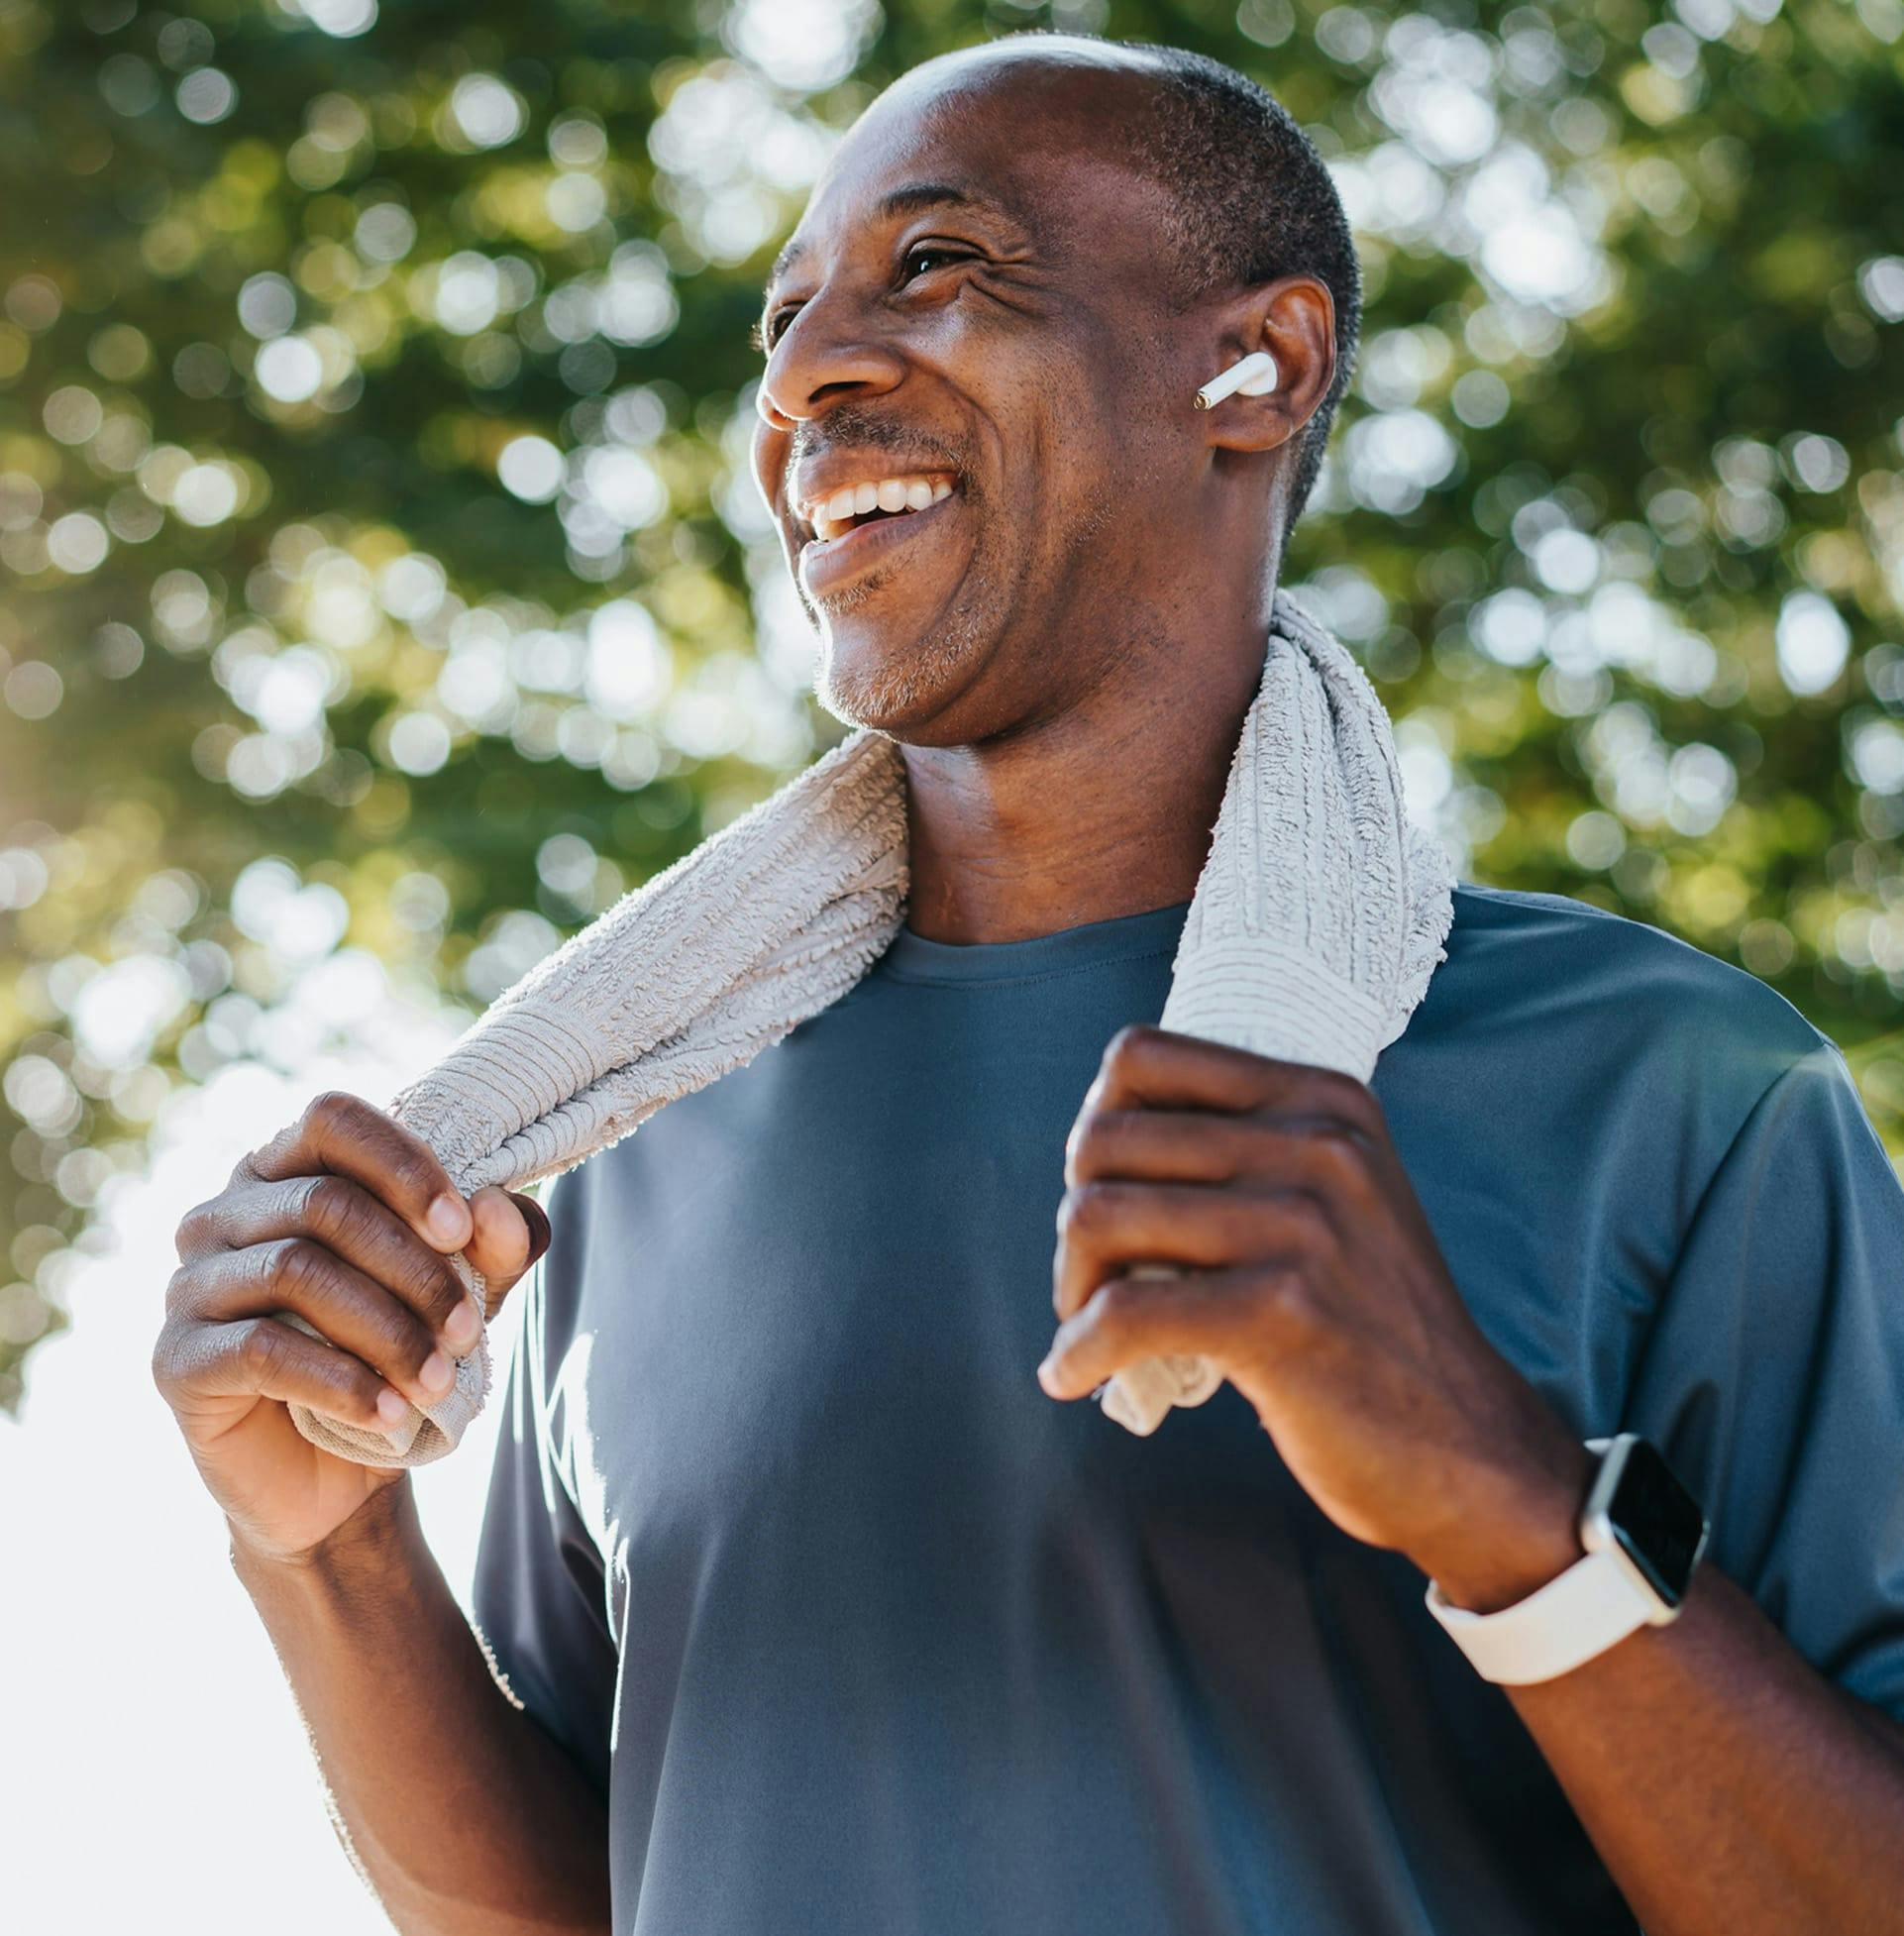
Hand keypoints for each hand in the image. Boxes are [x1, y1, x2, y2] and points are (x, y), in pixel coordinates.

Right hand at [153, 1091, 550, 1567]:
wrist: (335, 1474)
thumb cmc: (396, 1352)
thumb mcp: (465, 1291)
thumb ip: (493, 1244)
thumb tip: (494, 1207)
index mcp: (286, 1171)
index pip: (332, 1121)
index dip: (402, 1166)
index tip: (460, 1230)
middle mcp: (223, 1214)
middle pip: (325, 1204)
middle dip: (413, 1270)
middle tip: (465, 1330)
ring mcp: (191, 1284)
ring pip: (295, 1271)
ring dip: (386, 1329)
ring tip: (439, 1379)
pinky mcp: (177, 1359)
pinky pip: (262, 1351)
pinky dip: (342, 1381)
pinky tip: (391, 1412)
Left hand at [1041, 1026, 1591, 1608]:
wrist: (1467, 1445)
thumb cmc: (1369, 1326)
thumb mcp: (1335, 1199)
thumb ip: (1246, 1152)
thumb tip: (1096, 1138)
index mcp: (1322, 1099)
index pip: (1143, 1057)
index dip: (1096, 1124)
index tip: (1104, 1191)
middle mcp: (1318, 1145)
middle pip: (1106, 1138)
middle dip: (1075, 1219)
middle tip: (1091, 1281)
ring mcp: (1303, 1226)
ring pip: (1100, 1215)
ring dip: (1072, 1284)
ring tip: (1086, 1327)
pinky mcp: (1280, 1312)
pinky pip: (1124, 1312)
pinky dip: (1078, 1349)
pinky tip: (1073, 1375)